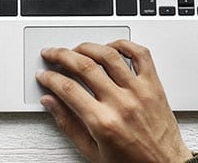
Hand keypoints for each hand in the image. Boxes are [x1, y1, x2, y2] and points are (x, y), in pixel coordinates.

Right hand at [36, 40, 192, 162]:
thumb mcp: (92, 151)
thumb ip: (68, 124)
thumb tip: (50, 102)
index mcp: (103, 123)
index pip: (68, 88)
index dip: (50, 78)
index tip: (43, 75)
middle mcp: (121, 103)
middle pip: (84, 66)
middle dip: (61, 56)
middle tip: (51, 54)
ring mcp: (139, 91)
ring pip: (108, 55)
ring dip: (87, 47)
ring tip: (75, 50)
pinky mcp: (154, 85)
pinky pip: (140, 54)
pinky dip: (123, 44)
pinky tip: (109, 47)